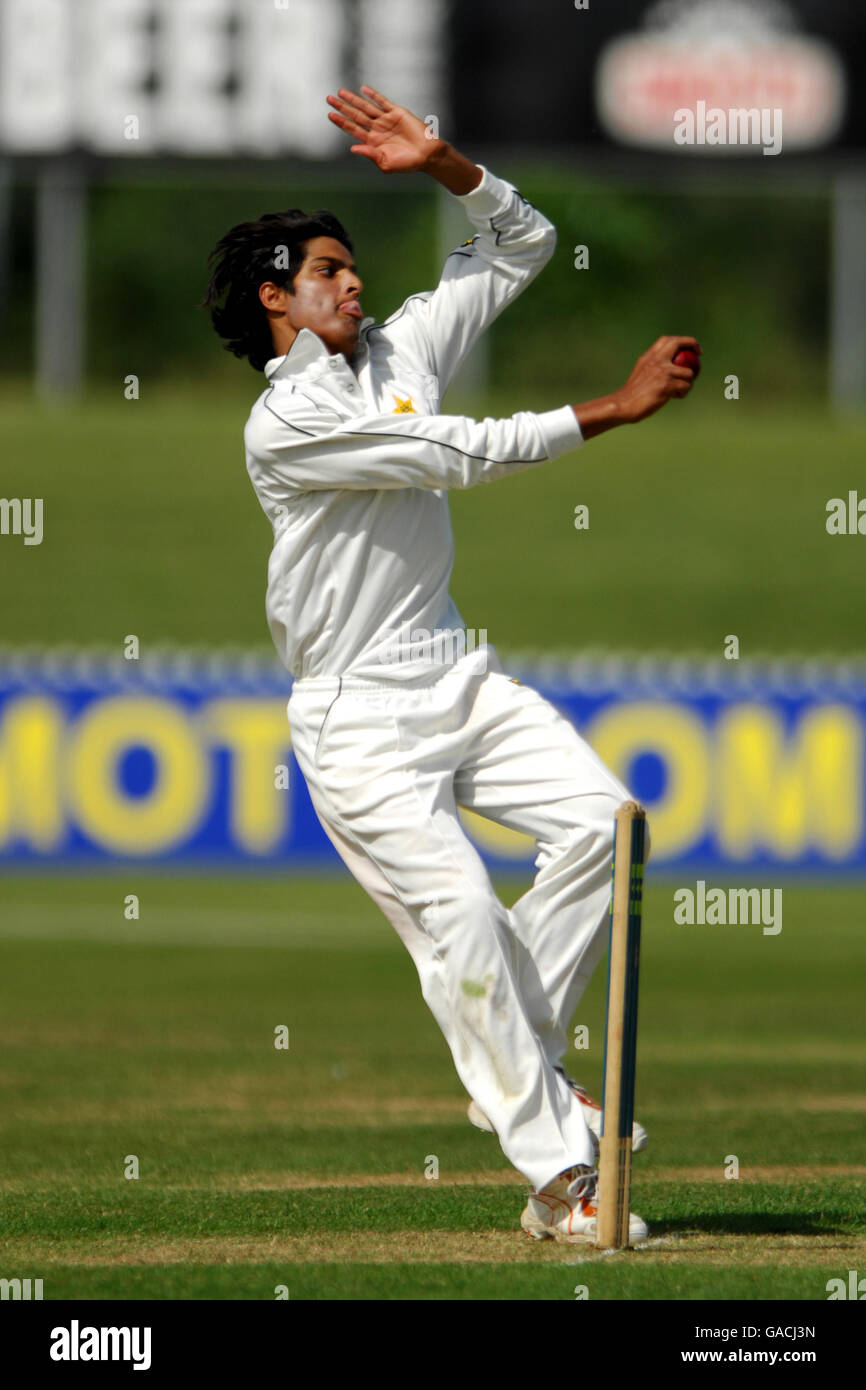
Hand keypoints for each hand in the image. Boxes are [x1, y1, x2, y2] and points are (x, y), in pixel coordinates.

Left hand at [327, 85, 441, 173]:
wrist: (426, 155)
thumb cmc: (407, 163)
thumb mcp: (385, 163)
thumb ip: (369, 154)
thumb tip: (353, 148)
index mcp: (372, 142)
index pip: (353, 129)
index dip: (341, 122)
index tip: (330, 114)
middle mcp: (377, 129)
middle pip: (355, 115)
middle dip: (342, 107)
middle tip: (328, 98)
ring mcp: (386, 119)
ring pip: (366, 107)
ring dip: (353, 99)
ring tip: (340, 92)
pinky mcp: (397, 112)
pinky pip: (382, 102)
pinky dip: (373, 95)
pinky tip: (363, 89)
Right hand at [612, 336, 701, 423]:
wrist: (623, 405)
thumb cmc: (633, 393)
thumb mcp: (641, 372)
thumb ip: (653, 365)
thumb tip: (670, 364)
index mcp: (649, 356)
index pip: (667, 340)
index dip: (683, 340)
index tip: (691, 348)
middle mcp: (656, 360)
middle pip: (679, 343)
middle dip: (693, 344)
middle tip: (699, 355)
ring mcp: (663, 372)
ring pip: (688, 372)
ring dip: (688, 382)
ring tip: (680, 390)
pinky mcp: (667, 385)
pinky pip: (685, 387)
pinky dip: (682, 393)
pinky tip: (675, 397)